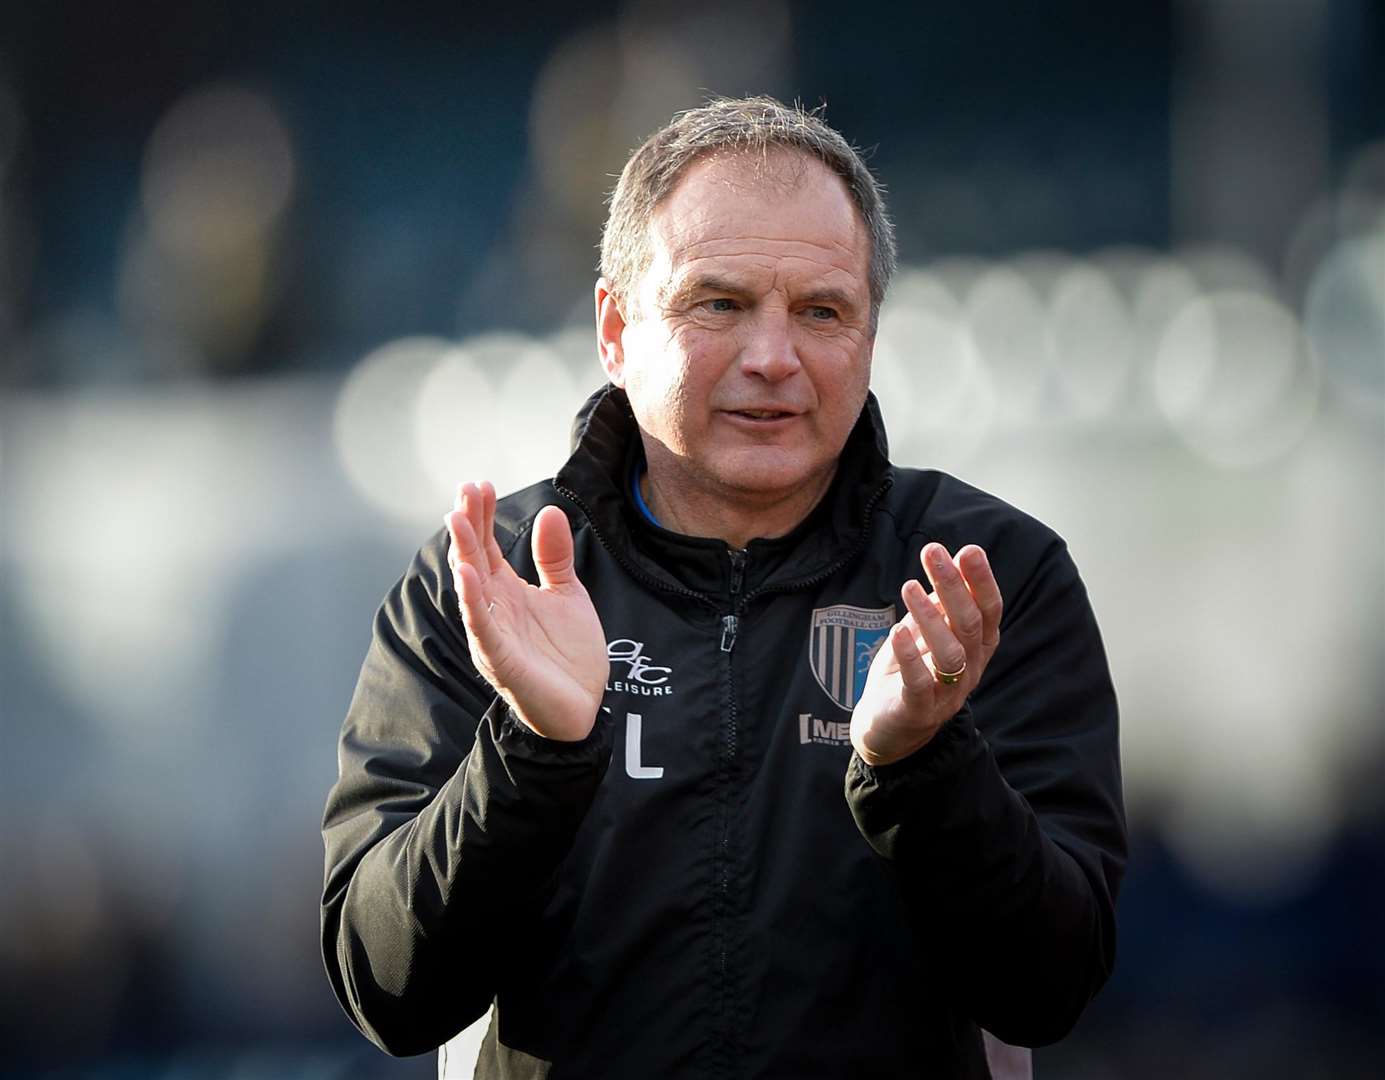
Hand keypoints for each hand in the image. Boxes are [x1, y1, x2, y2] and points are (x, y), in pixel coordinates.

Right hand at [445, 481, 608, 740]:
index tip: (481, 484)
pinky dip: (472, 600)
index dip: (482, 515)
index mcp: (508, 591)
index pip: (487, 546)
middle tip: (465, 489)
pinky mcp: (500, 658)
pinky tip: (468, 574)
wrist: (583, 707)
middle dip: (468, 524)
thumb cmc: (569, 655)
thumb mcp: (568, 594)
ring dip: (463, 553)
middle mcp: (494, 608)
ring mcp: (493, 632)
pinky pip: (481, 625)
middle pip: (473, 558)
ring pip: (471, 588)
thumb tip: (550, 510)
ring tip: (457, 518)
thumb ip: (555, 557)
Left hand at [850, 543, 1002, 766]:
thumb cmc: (911, 671)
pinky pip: (920, 684)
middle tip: (933, 552)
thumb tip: (954, 559)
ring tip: (909, 586)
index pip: (988, 610)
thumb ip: (940, 603)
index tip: (968, 549)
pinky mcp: (919, 710)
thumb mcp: (927, 632)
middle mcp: (970, 669)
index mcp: (977, 647)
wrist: (889, 728)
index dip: (981, 580)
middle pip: (969, 625)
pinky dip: (910, 656)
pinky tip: (898, 630)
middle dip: (953, 586)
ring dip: (930, 617)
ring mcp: (947, 694)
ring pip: (950, 654)